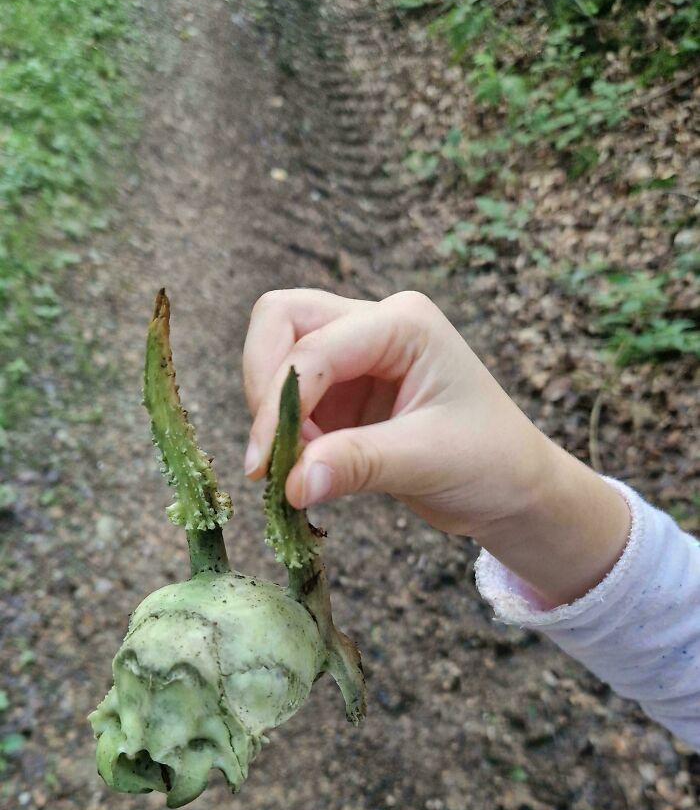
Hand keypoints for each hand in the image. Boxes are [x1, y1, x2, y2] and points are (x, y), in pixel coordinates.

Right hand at [242, 288, 629, 606]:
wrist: (514, 489)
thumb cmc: (491, 462)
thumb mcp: (427, 460)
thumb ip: (357, 464)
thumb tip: (291, 483)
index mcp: (404, 324)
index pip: (313, 345)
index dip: (279, 402)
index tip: (266, 466)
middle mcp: (376, 325)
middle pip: (281, 320)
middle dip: (262, 384)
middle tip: (265, 455)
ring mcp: (357, 354)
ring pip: (277, 354)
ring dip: (270, 412)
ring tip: (293, 470)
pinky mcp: (345, 390)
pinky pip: (290, 396)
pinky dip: (284, 432)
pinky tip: (305, 470)